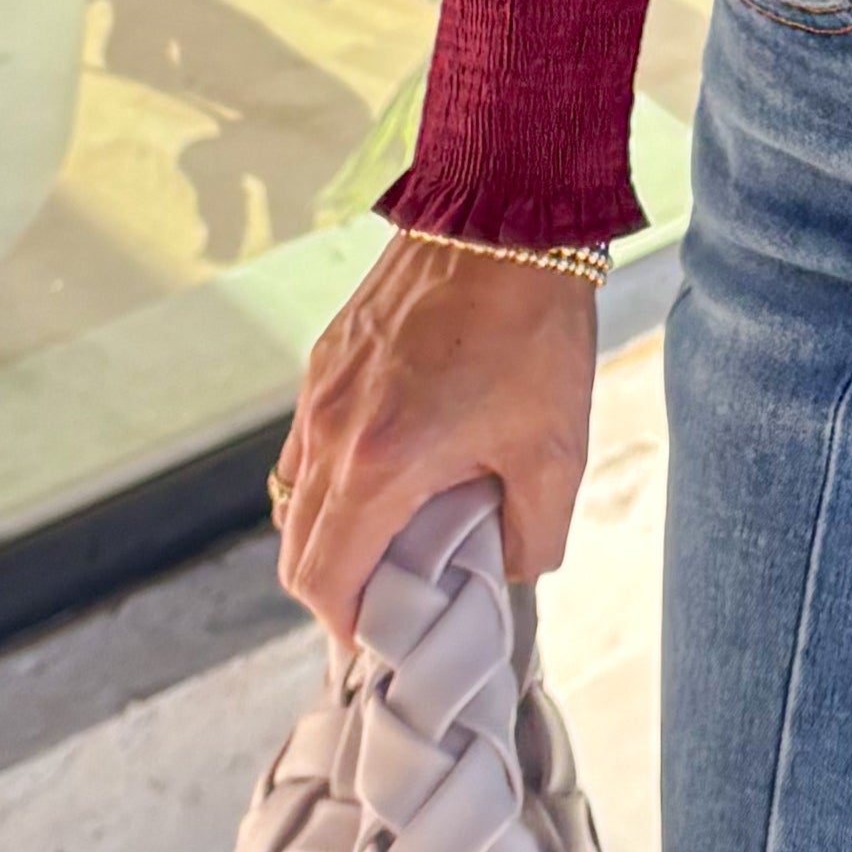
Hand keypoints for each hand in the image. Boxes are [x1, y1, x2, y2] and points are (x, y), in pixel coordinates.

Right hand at [269, 234, 598, 644]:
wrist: (501, 211)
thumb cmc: (532, 327)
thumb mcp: (557, 448)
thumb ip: (536, 533)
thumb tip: (515, 571)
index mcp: (376, 466)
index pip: (322, 580)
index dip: (346, 626)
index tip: (383, 640)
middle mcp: (328, 431)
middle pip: (296, 549)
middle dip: (336, 591)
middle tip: (388, 606)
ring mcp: (319, 390)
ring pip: (294, 495)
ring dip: (329, 534)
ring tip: (389, 542)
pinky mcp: (326, 356)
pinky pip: (306, 442)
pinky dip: (331, 478)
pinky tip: (387, 472)